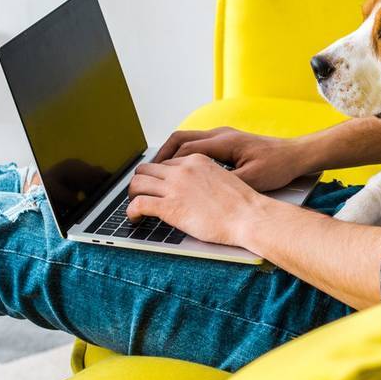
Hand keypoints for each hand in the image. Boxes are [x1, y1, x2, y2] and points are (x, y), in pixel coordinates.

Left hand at [125, 154, 265, 246]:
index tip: (157, 187)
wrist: (249, 216)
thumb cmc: (241, 204)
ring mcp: (175, 187)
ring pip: (137, 183)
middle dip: (141, 182)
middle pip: (146, 169)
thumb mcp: (221, 179)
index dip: (159, 177)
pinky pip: (138, 204)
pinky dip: (131, 212)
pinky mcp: (170, 207)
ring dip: (132, 195)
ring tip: (135, 207)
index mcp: (196, 160)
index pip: (166, 163)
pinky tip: (135, 218)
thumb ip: (203, 179)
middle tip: (141, 195)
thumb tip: (192, 191)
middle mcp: (182, 169)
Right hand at [150, 126, 311, 192]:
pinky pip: (198, 144)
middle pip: (180, 138)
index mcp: (223, 142)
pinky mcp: (227, 142)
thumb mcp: (251, 179)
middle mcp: (220, 135)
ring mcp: (223, 136)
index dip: (165, 163)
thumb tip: (200, 192)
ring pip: (188, 139)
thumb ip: (225, 183)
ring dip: (172, 154)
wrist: (296, 156)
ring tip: (160, 173)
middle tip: (148, 174)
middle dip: (161, 155)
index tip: (151, 177)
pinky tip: (182, 171)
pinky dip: (184, 155)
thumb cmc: (277, 166)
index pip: (184, 148)